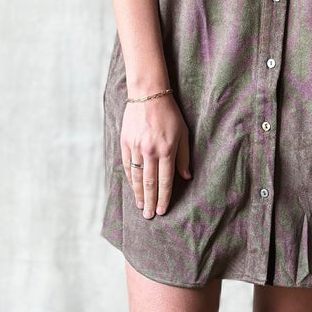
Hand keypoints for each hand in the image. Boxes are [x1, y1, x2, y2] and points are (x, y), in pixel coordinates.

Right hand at [122, 94, 191, 218]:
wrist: (148, 94)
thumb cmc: (170, 114)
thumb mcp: (183, 134)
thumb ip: (184, 157)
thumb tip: (185, 177)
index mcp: (167, 150)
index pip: (165, 181)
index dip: (164, 198)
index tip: (162, 210)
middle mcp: (150, 151)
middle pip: (150, 183)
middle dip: (150, 201)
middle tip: (149, 216)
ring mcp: (136, 147)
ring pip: (137, 177)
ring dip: (138, 194)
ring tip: (140, 206)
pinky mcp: (125, 142)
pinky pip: (128, 165)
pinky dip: (130, 179)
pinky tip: (133, 188)